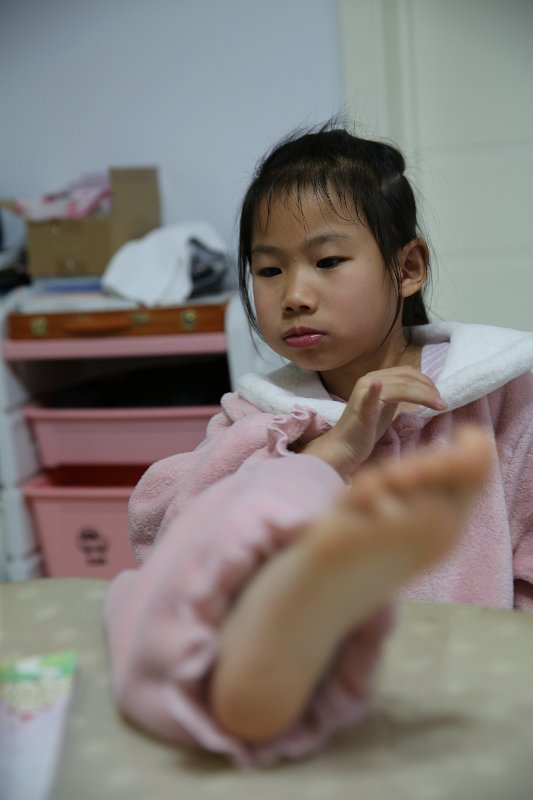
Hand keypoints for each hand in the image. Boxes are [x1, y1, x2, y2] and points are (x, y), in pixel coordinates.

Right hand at [298, 366, 446, 478]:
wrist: (343, 449)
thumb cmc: (365, 430)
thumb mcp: (387, 409)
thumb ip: (401, 396)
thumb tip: (426, 391)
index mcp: (376, 378)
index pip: (407, 372)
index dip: (426, 382)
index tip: (439, 397)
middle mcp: (369, 380)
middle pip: (407, 377)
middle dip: (429, 389)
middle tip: (442, 403)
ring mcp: (364, 393)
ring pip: (401, 387)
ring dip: (423, 394)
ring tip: (439, 406)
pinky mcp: (361, 409)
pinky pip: (370, 397)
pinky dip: (375, 390)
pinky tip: (377, 385)